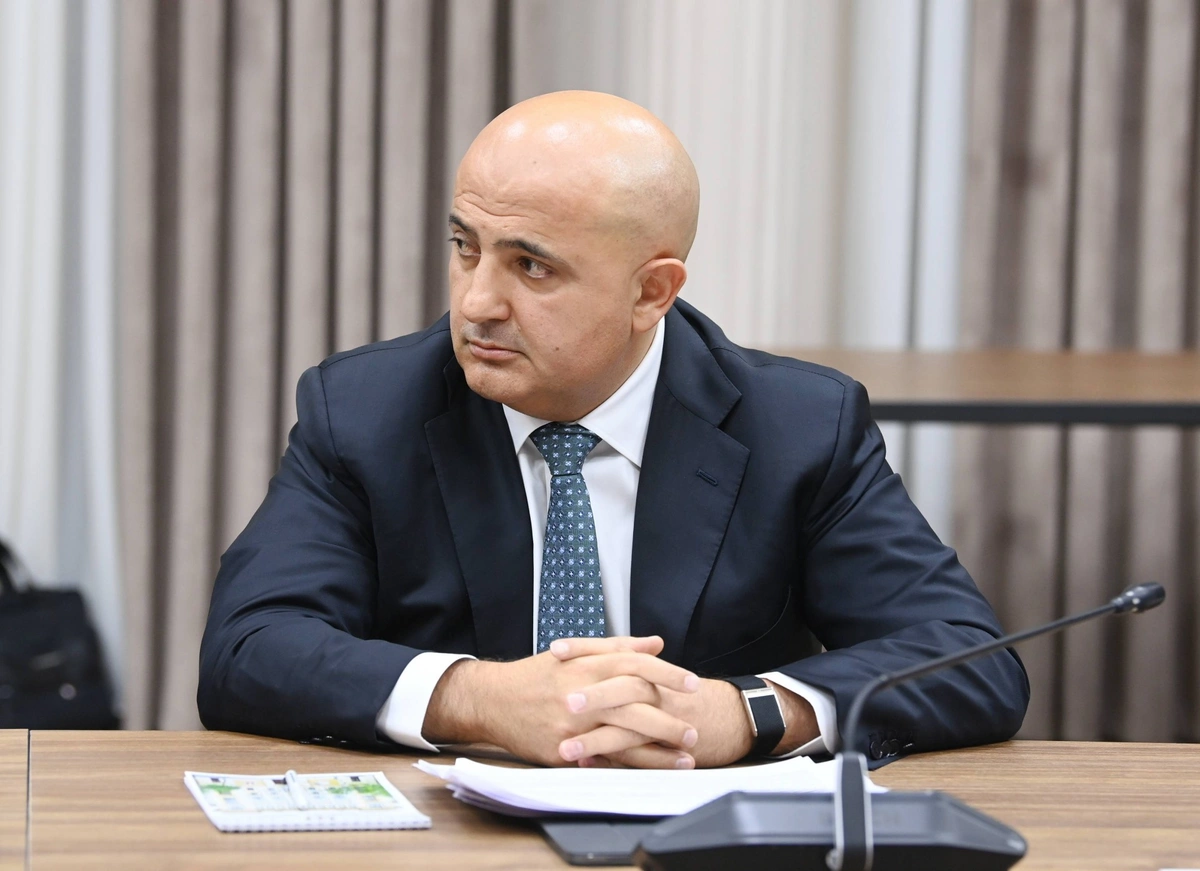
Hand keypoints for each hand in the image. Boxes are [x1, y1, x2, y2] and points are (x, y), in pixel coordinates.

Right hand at [422, 635, 700, 767]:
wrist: (493, 699)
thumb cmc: (537, 675)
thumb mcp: (575, 653)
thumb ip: (617, 648)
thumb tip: (656, 644)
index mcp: (586, 665)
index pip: (636, 665)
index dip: (667, 674)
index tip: (693, 683)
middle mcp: (581, 694)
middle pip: (634, 706)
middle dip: (668, 720)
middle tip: (694, 730)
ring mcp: (572, 725)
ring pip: (622, 738)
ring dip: (657, 751)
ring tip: (684, 758)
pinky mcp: (562, 751)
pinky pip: (602, 761)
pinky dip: (629, 767)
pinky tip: (650, 772)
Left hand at [553, 638, 819, 766]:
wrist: (732, 716)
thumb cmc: (687, 695)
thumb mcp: (657, 673)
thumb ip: (629, 659)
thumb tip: (592, 652)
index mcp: (645, 668)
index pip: (611, 651)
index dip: (583, 649)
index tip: (555, 650)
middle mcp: (652, 689)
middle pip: (620, 685)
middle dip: (591, 692)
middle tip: (563, 700)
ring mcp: (659, 718)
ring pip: (625, 726)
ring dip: (594, 739)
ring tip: (565, 748)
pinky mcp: (664, 746)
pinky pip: (637, 755)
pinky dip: (614, 761)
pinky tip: (590, 766)